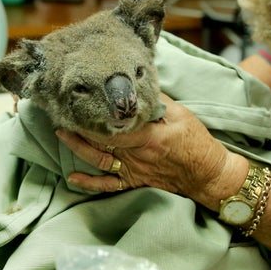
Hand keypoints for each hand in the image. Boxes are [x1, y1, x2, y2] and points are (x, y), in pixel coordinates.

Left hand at [56, 95, 246, 208]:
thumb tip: (138, 85)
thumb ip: (158, 102)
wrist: (208, 175)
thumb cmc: (197, 144)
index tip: (79, 103)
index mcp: (149, 137)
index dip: (94, 117)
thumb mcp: (181, 115)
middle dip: (80, 127)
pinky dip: (90, 184)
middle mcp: (137, 156)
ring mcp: (134, 171)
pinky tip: (73, 177)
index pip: (114, 127)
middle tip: (62, 113)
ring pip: (100, 160)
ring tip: (62, 133)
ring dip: (78, 148)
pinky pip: (109, 185)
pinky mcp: (135, 181)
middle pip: (102, 141)